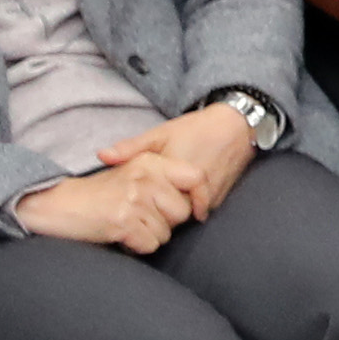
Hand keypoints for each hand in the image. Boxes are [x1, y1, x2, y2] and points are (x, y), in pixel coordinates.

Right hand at [17, 164, 191, 252]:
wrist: (56, 204)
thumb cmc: (98, 194)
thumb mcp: (130, 173)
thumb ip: (162, 180)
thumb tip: (196, 203)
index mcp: (150, 161)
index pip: (196, 177)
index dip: (201, 198)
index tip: (197, 212)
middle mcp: (145, 177)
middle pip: (182, 212)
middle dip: (166, 223)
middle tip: (141, 219)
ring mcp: (134, 199)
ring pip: (166, 233)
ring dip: (149, 236)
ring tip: (127, 225)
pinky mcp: (123, 221)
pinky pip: (150, 245)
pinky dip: (137, 246)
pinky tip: (121, 236)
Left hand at [114, 101, 260, 218]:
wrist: (238, 124)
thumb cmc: (196, 128)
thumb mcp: (160, 133)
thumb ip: (131, 148)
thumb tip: (100, 156)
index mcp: (171, 175)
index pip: (149, 206)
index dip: (140, 207)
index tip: (132, 205)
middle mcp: (192, 189)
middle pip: (168, 215)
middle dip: (158, 212)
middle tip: (147, 205)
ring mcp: (209, 195)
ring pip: (186, 215)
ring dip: (176, 211)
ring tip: (164, 203)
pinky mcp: (222, 197)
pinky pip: (202, 211)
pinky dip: (192, 207)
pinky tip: (184, 197)